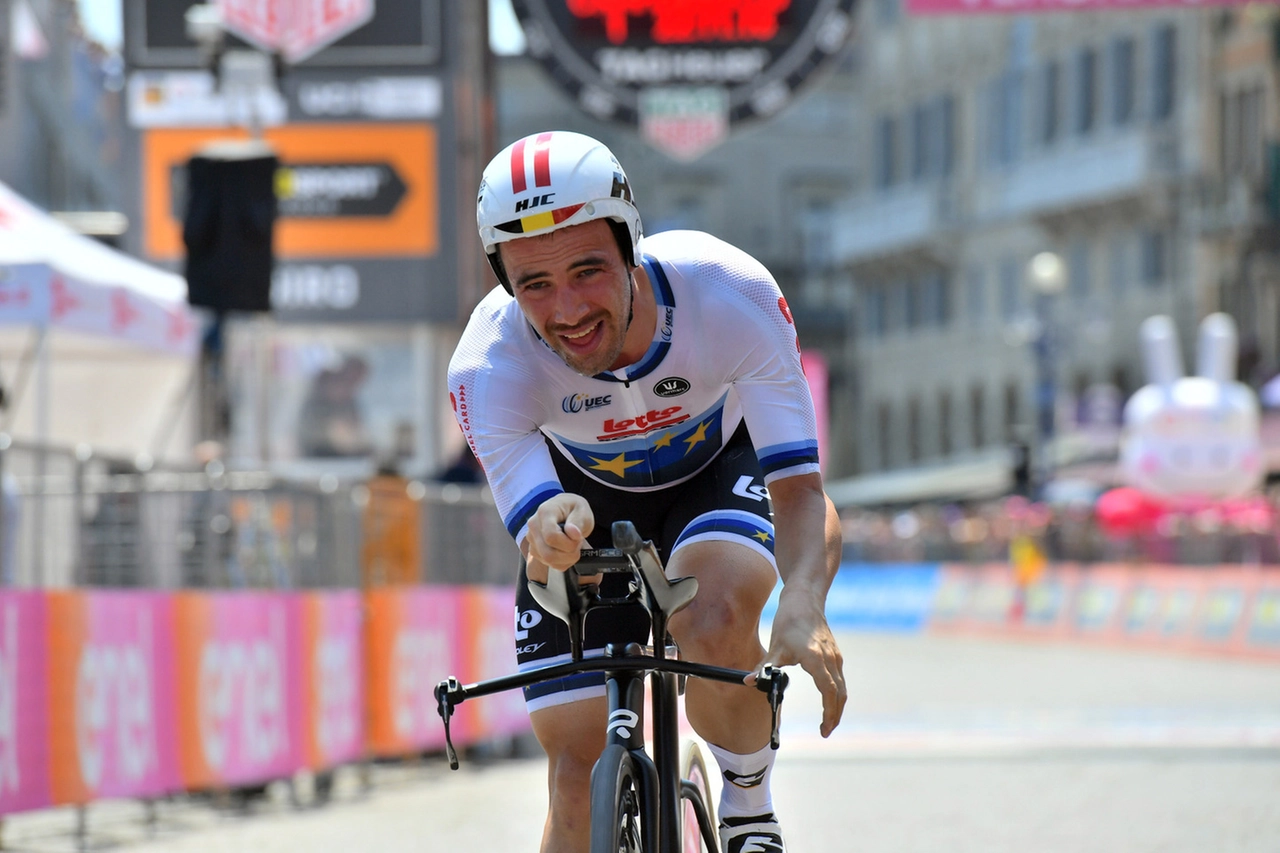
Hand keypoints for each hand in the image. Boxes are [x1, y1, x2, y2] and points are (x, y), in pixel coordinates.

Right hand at [525, 493, 593, 578]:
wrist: (566, 511)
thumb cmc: (574, 509)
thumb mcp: (583, 511)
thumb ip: (578, 522)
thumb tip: (572, 533)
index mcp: (545, 512)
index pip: (551, 536)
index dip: (568, 543)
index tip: (578, 537)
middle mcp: (534, 526)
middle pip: (548, 553)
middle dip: (569, 553)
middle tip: (578, 542)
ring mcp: (532, 539)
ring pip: (549, 561)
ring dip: (568, 558)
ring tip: (573, 544)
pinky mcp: (535, 550)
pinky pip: (550, 564)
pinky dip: (564, 562)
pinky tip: (568, 551)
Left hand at [753, 592, 846, 737]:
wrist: (805, 598)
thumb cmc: (789, 620)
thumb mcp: (775, 645)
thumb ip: (764, 666)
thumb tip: (749, 682)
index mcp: (816, 659)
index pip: (828, 691)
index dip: (828, 712)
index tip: (823, 728)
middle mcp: (830, 659)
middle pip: (839, 694)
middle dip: (834, 715)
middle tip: (824, 731)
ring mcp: (835, 656)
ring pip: (842, 688)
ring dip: (836, 706)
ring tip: (827, 721)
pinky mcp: (835, 654)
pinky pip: (839, 679)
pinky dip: (836, 694)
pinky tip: (828, 701)